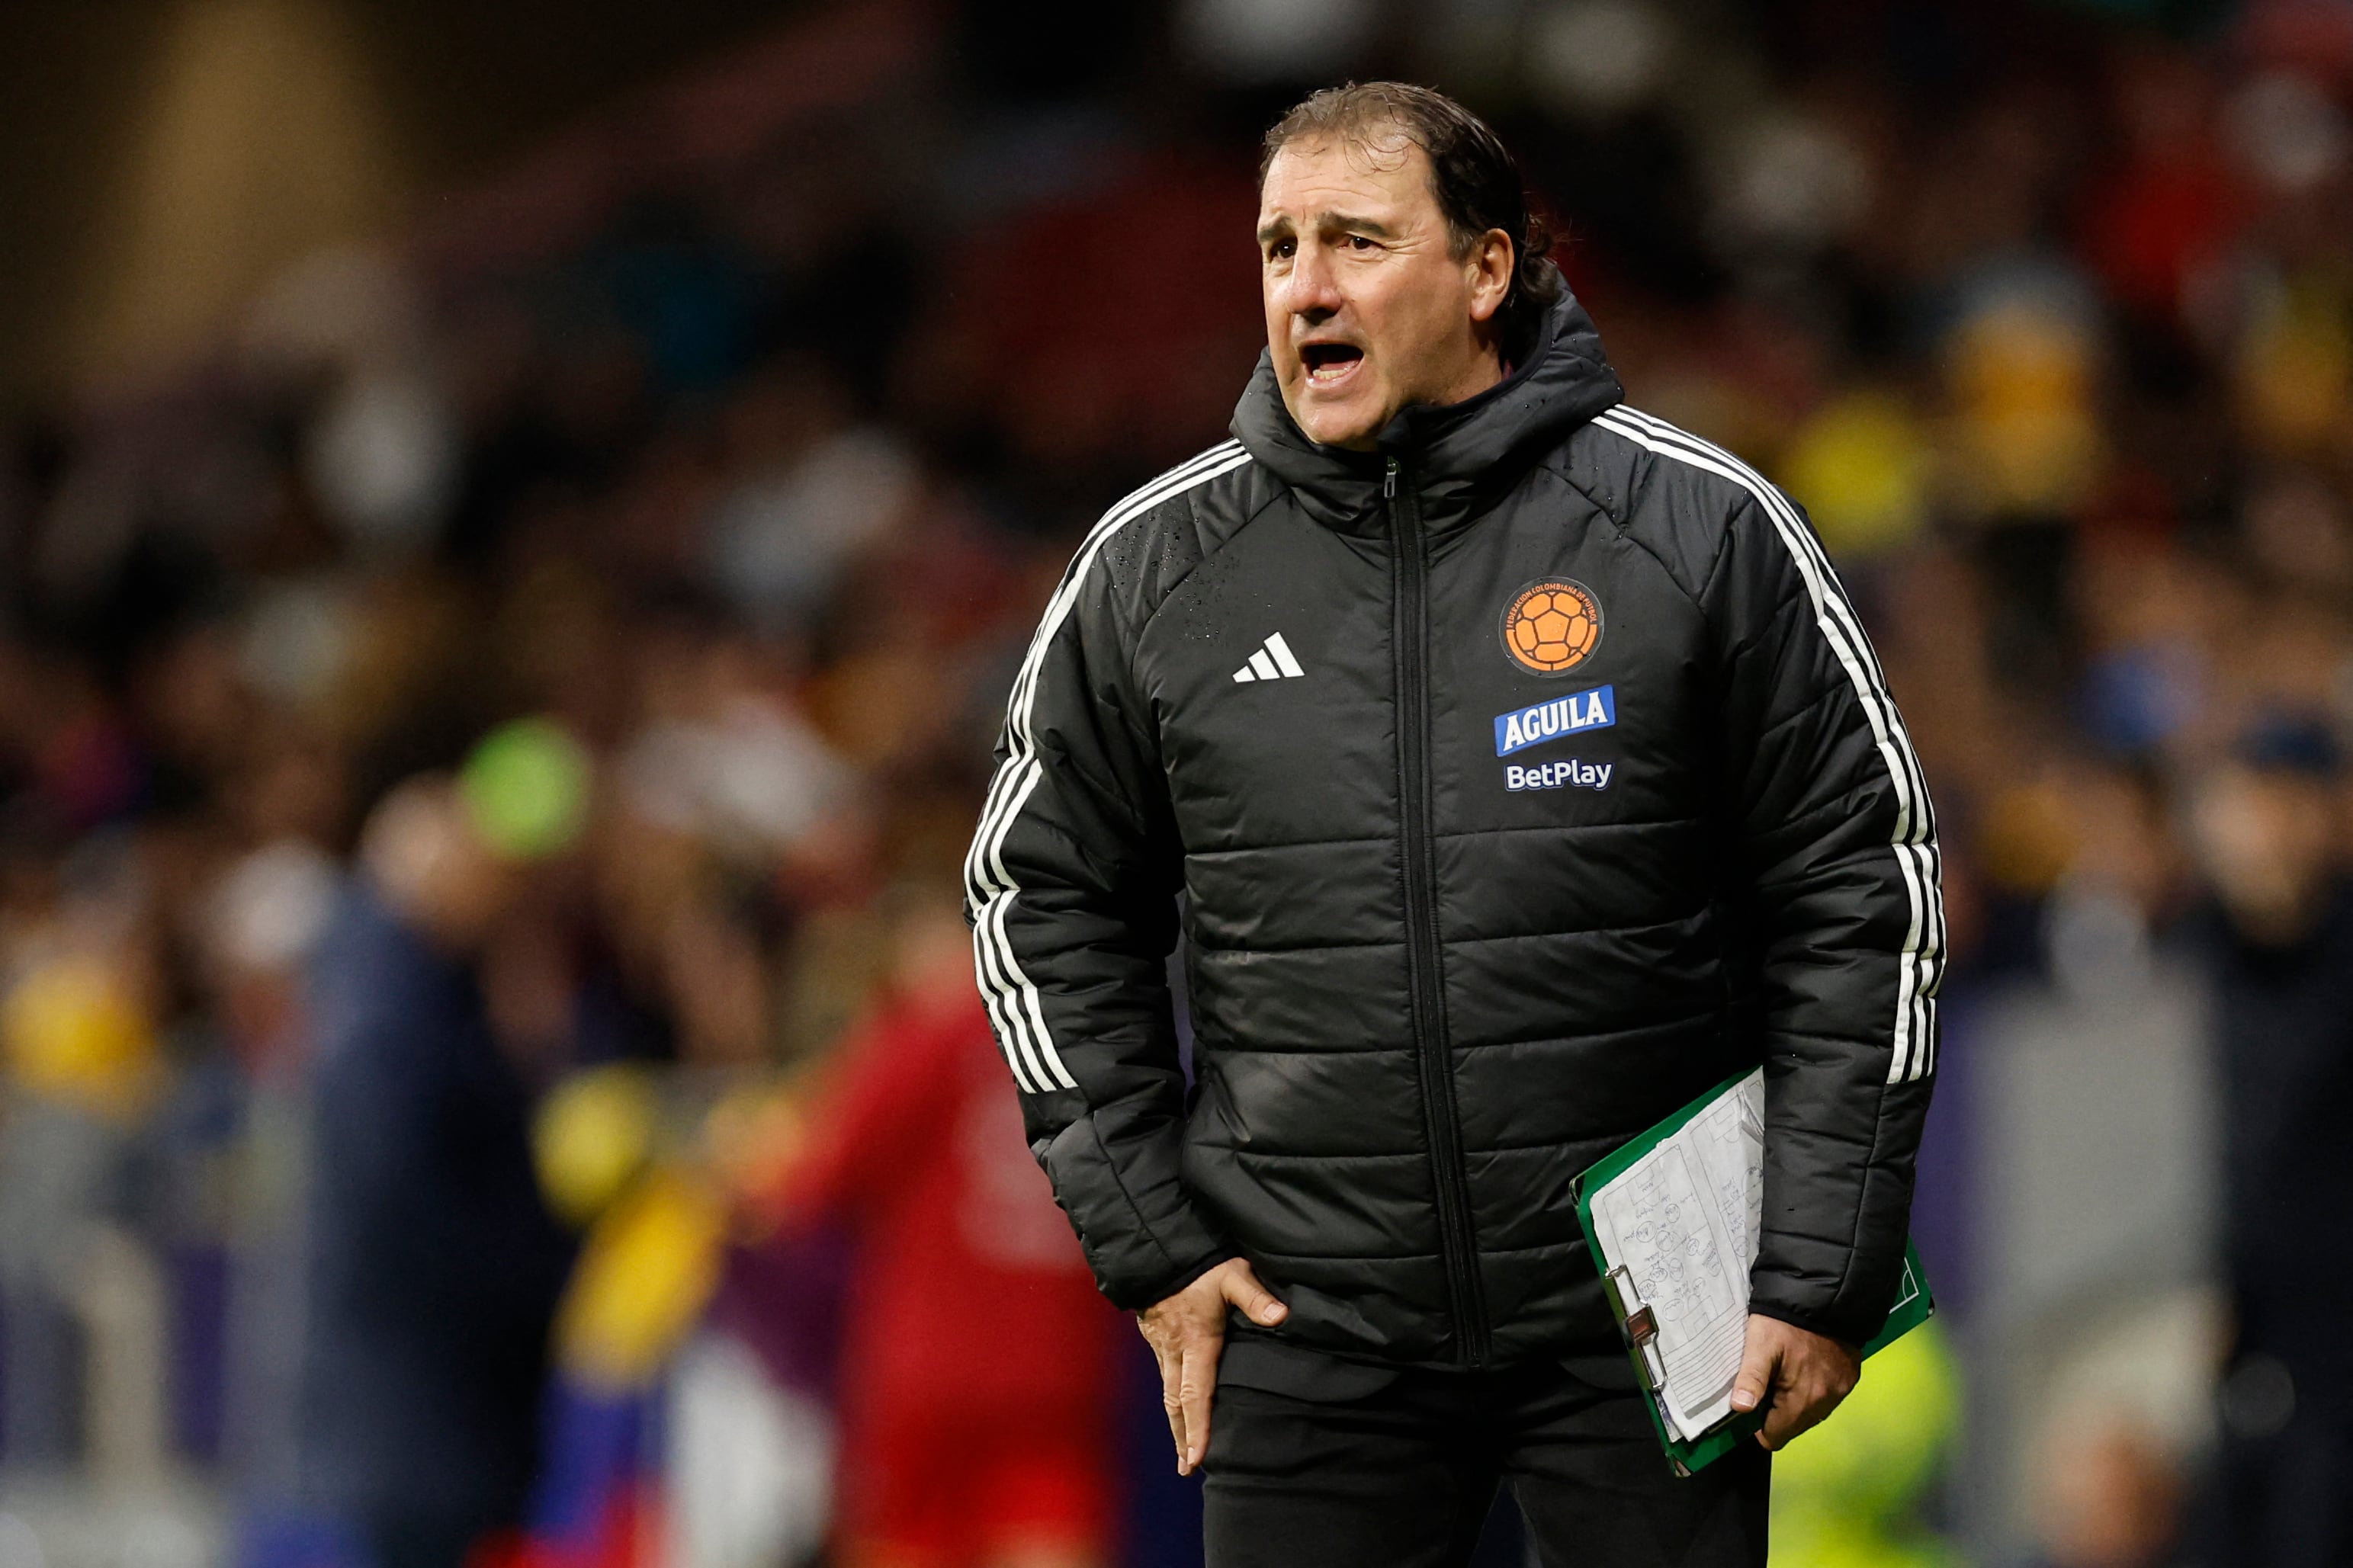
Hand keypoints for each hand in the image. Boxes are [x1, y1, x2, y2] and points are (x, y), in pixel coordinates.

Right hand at [1136, 1258, 1287, 1474]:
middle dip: (1182, 1437)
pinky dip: (1172, 1397)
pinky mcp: (1154, 1336)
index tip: (1196, 1459)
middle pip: (1177, 1403)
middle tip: (1187, 1468)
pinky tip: (1177, 1404)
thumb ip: (1256, 1297)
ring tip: (1182, 1448)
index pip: (1196, 1394)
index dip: (1197, 1428)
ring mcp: (1161, 1345)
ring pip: (1168, 1391)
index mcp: (1196, 1342)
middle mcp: (1174, 1350)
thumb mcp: (1233, 1275)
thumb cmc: (1200, 1263)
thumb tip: (1282, 1317)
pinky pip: (1164, 1374)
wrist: (1156, 1247)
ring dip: (1176, 1421)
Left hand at [1730, 1313, 1858, 1450]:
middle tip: (1766, 1383)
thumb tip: (1740, 1409)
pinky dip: (1813, 1389)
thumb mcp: (1760, 1344)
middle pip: (1794, 1426)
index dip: (1758, 1426)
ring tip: (1783, 1373)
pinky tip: (1803, 1368)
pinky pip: (1827, 1397)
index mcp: (1803, 1400)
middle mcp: (1826, 1401)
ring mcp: (1841, 1390)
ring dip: (1795, 1402)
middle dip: (1776, 1413)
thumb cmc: (1785, 1320)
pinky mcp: (1850, 1377)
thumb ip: (1752, 1379)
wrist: (1825, 1295)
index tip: (1751, 1404)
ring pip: (1811, 1413)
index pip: (1776, 1437)